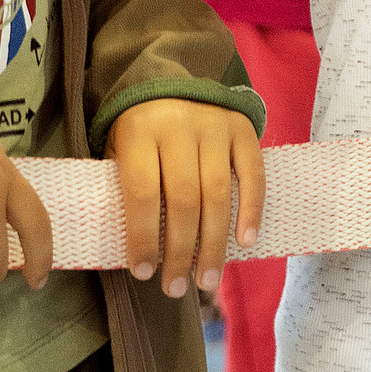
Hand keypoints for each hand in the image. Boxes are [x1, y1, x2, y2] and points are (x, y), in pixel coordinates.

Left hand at [108, 98, 264, 300]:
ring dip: (213, 243)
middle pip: (183, 199)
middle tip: (176, 288)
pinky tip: (244, 242)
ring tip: (207, 280)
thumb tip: (139, 256)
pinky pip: (252, 174)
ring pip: (217, 193)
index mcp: (140, 132)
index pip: (143, 193)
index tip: (143, 273)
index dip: (144, 237)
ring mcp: (214, 125)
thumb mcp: (119, 151)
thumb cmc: (139, 133)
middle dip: (180, 251)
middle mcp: (179, 125)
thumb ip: (126, 191)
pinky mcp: (242, 127)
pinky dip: (251, 210)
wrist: (169, 83)